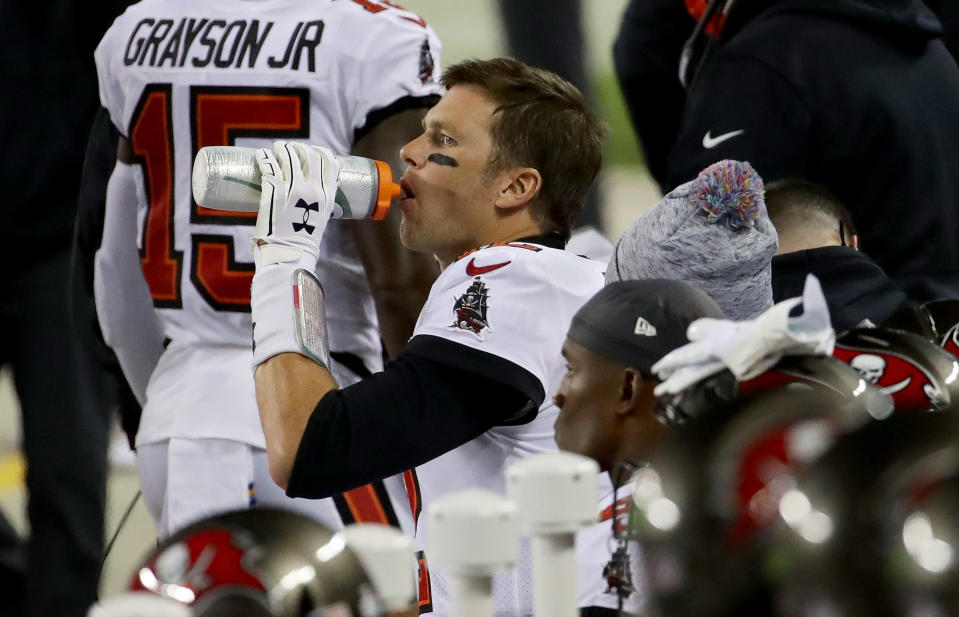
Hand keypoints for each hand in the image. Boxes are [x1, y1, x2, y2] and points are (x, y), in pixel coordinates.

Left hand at [252, 141, 339, 267]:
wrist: (290, 253)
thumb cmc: (303, 241)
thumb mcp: (321, 219)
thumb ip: (319, 205)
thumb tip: (311, 196)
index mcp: (326, 196)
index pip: (330, 164)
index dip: (322, 152)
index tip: (314, 150)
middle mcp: (312, 189)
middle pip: (309, 155)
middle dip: (300, 148)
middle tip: (290, 148)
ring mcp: (293, 189)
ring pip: (288, 157)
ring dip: (281, 148)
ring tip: (275, 148)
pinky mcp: (274, 191)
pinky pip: (268, 166)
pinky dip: (264, 156)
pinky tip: (261, 154)